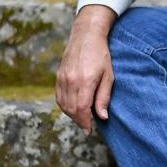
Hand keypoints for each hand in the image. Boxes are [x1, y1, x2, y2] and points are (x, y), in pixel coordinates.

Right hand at [55, 5, 115, 135]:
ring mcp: (62, 78)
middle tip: (87, 126)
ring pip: (63, 105)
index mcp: (85, 81)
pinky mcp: (58, 76)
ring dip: (71, 115)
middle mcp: (71, 81)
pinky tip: (73, 107)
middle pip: (71, 109)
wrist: (86, 36)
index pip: (81, 109)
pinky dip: (64, 106)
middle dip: (79, 121)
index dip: (85, 122)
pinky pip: (58, 97)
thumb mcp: (108, 76)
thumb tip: (102, 117)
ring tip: (81, 118)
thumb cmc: (101, 55)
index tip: (89, 131)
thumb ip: (104, 97)